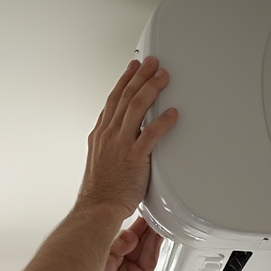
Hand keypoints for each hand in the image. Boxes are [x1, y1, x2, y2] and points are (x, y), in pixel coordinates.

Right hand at [77, 57, 178, 219]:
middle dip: (140, 75)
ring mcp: (121, 145)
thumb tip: (119, 137)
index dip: (124, 80)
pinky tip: (172, 114)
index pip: (113, 99)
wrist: (97, 208)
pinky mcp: (134, 158)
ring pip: (136, 107)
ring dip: (151, 88)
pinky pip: (151, 134)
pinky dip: (162, 122)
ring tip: (163, 77)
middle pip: (125, 96)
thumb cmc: (100, 191)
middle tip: (152, 62)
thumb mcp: (99, 161)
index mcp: (100, 135)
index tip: (133, 67)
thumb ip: (110, 144)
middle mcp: (109, 135)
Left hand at [92, 216, 162, 270]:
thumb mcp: (104, 253)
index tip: (145, 209)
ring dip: (155, 233)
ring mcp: (135, 265)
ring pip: (149, 245)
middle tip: (155, 212)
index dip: (139, 221)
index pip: (132, 231)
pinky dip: (157, 246)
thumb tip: (131, 236)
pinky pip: (152, 258)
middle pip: (143, 236)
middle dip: (149, 225)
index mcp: (116, 247)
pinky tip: (159, 235)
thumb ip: (119, 244)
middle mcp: (127, 255)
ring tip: (159, 220)